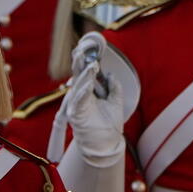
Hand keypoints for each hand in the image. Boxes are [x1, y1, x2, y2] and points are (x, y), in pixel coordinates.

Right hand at [64, 33, 124, 165]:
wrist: (106, 144)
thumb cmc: (108, 125)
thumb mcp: (116, 102)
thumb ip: (114, 88)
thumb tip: (110, 75)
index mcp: (89, 91)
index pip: (85, 72)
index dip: (86, 59)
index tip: (89, 47)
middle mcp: (80, 95)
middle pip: (78, 74)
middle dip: (80, 62)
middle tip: (83, 49)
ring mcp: (77, 104)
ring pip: (79, 84)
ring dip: (85, 74)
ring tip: (92, 64)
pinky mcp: (76, 113)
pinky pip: (79, 99)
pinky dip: (84, 90)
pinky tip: (89, 82)